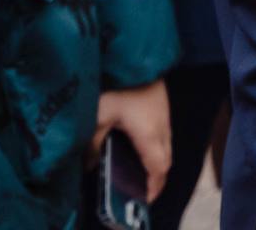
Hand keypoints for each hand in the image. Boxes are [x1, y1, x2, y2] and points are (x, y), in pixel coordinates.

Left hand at [91, 80, 171, 201]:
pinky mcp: (160, 105)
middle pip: (165, 159)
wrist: (136, 55)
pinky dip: (154, 147)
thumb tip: (90, 166)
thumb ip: (92, 145)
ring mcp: (164, 115)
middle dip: (156, 177)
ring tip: (138, 171)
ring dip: (156, 161)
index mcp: (149, 134)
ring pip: (165, 146)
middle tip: (141, 189)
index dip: (153, 187)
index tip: (144, 200)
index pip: (158, 168)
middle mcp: (162, 127)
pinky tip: (138, 146)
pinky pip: (162, 134)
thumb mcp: (97, 117)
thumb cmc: (117, 85)